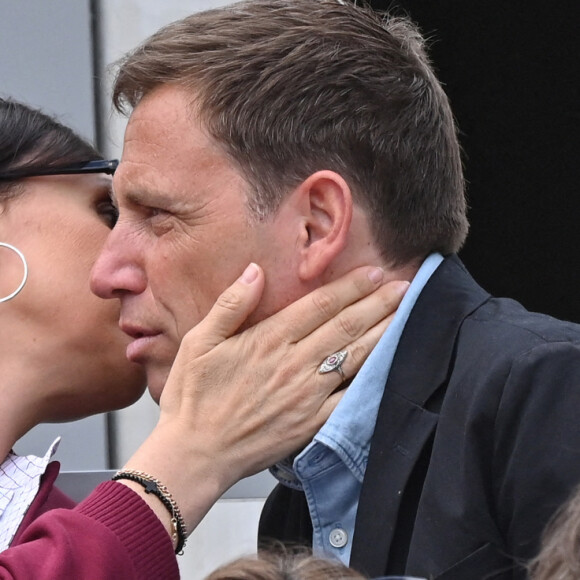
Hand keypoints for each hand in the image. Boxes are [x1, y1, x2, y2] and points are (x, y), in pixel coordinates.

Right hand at [124, 263, 407, 533]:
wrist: (196, 453)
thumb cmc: (193, 397)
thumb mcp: (198, 342)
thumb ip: (230, 305)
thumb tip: (255, 271)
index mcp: (267, 340)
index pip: (320, 305)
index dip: (350, 287)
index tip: (373, 272)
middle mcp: (293, 364)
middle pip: (345, 327)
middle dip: (378, 304)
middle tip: (403, 286)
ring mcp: (306, 395)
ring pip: (354, 357)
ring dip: (382, 333)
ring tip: (404, 314)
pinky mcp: (311, 422)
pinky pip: (350, 398)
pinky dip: (372, 379)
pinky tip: (388, 365)